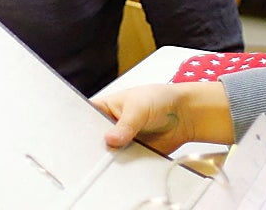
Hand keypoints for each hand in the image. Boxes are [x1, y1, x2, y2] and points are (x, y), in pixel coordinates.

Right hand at [91, 82, 233, 153]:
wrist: (184, 115)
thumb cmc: (159, 99)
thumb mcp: (138, 107)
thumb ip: (125, 124)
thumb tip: (111, 139)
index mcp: (104, 108)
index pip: (85, 118)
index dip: (80, 128)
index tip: (81, 137)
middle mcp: (109, 125)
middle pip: (94, 140)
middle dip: (96, 146)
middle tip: (101, 150)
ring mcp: (121, 141)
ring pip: (108, 154)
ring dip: (111, 158)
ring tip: (114, 158)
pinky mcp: (133, 155)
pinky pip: (124, 164)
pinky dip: (125, 166)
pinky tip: (125, 166)